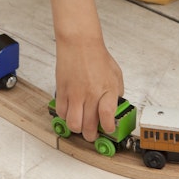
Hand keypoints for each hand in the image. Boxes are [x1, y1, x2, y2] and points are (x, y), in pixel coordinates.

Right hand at [50, 0, 123, 141]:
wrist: (79, 42)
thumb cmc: (97, 56)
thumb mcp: (116, 74)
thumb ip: (117, 92)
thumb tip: (115, 107)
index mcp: (107, 90)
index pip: (107, 117)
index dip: (108, 128)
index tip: (108, 130)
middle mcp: (91, 94)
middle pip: (88, 127)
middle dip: (91, 135)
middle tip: (92, 134)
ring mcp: (75, 94)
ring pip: (73, 124)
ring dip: (77, 128)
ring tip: (80, 124)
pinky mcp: (62, 91)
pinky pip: (61, 112)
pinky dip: (65, 116)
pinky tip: (70, 111)